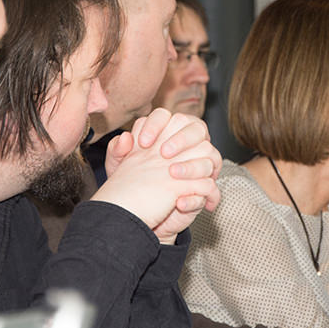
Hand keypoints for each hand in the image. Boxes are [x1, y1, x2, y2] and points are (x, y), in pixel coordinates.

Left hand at [93, 111, 220, 242]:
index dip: (156, 125)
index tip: (143, 143)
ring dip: (192, 165)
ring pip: (211, 155)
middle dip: (181, 138)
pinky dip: (196, 196)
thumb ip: (117, 151)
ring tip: (173, 174)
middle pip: (196, 128)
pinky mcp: (205, 189)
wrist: (140, 211)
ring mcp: (200, 165)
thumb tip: (125, 138)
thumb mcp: (119, 168)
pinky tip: (179, 202)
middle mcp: (187, 144)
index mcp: (165, 131)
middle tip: (163, 153)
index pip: (165, 116)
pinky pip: (211, 188)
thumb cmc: (132, 181)